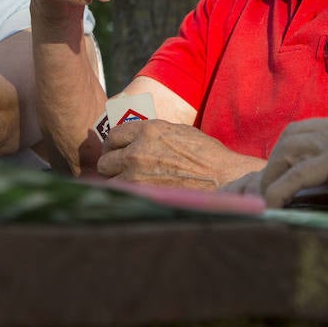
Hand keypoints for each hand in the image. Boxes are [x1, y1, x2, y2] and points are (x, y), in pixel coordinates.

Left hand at [98, 119, 264, 190]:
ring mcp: (137, 175)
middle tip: (121, 170)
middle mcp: (137, 150)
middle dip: (112, 165)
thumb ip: (152, 134)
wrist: (221, 176)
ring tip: (131, 184)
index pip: (114, 135)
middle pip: (106, 160)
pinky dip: (126, 196)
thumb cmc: (205, 153)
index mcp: (147, 130)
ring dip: (117, 182)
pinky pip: (122, 196)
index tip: (117, 151)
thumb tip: (136, 140)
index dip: (114, 145)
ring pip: (109, 181)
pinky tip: (136, 195)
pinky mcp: (142, 195)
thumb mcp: (177, 131)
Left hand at [257, 113, 327, 210]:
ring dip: (273, 176)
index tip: (286, 182)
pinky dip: (280, 190)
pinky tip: (274, 208)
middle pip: (293, 135)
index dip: (293, 156)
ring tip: (270, 204)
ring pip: (290, 148)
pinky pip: (298, 173)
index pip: (311, 131)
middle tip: (272, 194)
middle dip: (277, 164)